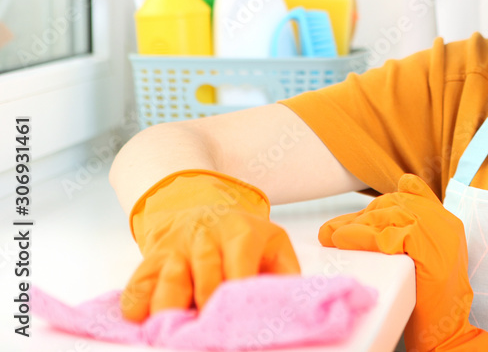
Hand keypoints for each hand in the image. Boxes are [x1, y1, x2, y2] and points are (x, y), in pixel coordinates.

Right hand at [122, 169, 299, 321]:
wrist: (201, 208)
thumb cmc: (242, 237)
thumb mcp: (273, 243)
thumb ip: (285, 272)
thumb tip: (290, 303)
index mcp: (240, 232)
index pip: (239, 271)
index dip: (238, 302)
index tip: (241, 328)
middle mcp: (204, 237)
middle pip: (206, 282)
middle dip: (210, 314)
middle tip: (215, 339)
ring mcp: (175, 249)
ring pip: (169, 285)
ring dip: (174, 313)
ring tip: (181, 336)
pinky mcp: (150, 261)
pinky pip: (138, 287)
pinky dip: (139, 308)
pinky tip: (148, 325)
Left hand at [318, 174, 487, 350]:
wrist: (447, 330)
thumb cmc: (429, 300)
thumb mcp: (423, 258)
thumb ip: (408, 231)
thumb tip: (376, 210)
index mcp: (446, 221)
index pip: (412, 193)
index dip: (380, 204)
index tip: (357, 216)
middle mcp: (445, 223)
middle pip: (396, 205)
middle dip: (361, 217)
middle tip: (334, 231)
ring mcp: (440, 236)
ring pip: (390, 217)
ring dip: (356, 226)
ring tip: (333, 237)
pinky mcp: (429, 251)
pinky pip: (389, 236)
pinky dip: (363, 238)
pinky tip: (345, 242)